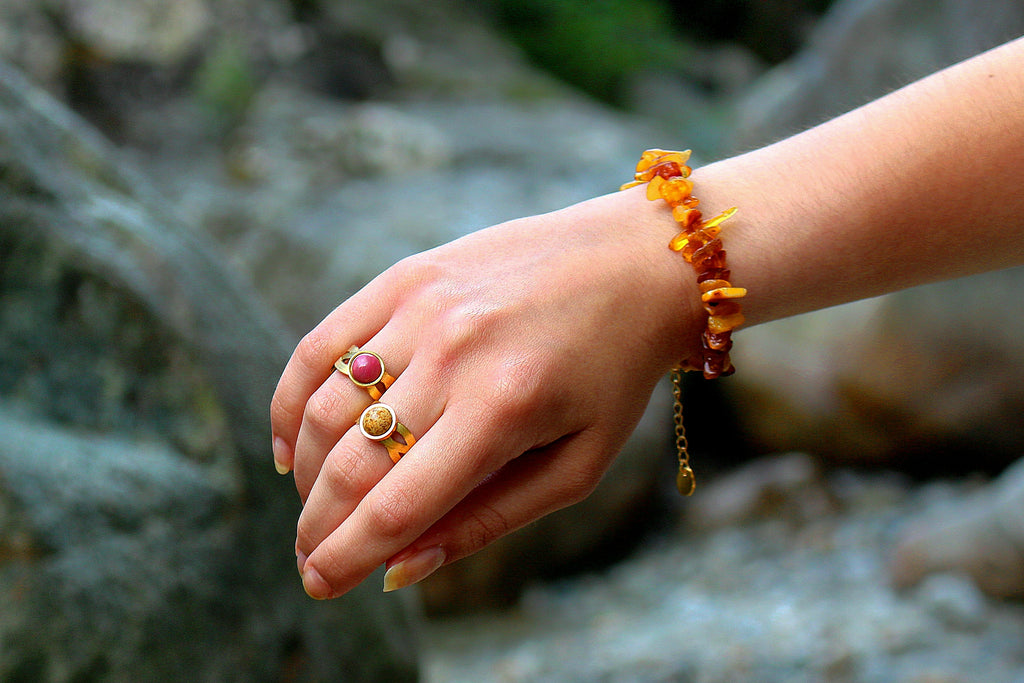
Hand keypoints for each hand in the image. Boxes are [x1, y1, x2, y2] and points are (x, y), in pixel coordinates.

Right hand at [270, 187, 699, 598]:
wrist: (632, 263)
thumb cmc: (612, 375)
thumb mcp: (576, 465)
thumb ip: (488, 520)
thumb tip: (399, 571)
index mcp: (503, 408)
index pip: (398, 505)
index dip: (348, 557)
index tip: (319, 587)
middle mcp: (453, 352)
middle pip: (351, 462)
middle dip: (318, 525)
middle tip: (310, 558)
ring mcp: (422, 307)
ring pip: (326, 406)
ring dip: (306, 471)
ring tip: (314, 506)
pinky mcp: (405, 276)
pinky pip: (321, 344)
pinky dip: (292, 400)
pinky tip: (293, 443)